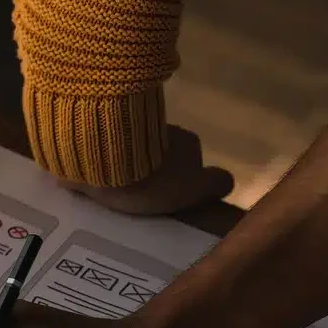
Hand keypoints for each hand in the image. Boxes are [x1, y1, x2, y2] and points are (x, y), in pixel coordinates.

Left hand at [63, 125, 233, 215]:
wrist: (106, 159)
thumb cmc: (154, 179)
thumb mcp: (195, 187)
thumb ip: (216, 184)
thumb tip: (225, 181)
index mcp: (190, 142)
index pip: (193, 164)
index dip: (182, 183)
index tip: (166, 199)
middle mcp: (167, 129)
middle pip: (164, 158)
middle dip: (155, 174)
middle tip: (140, 197)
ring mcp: (137, 128)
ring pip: (139, 153)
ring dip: (131, 168)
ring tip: (117, 190)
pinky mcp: (108, 133)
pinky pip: (113, 152)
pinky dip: (111, 164)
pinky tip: (101, 180)